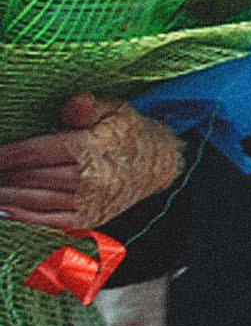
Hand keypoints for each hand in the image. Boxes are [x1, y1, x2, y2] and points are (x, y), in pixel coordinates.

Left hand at [0, 95, 184, 230]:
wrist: (160, 165)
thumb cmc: (129, 133)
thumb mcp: (115, 109)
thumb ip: (87, 106)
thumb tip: (72, 104)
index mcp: (91, 148)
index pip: (34, 152)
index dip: (5, 154)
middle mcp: (89, 179)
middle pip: (28, 178)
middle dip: (2, 175)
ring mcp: (88, 202)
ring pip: (33, 201)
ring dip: (5, 196)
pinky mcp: (88, 218)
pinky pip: (47, 221)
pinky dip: (22, 217)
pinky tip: (4, 209)